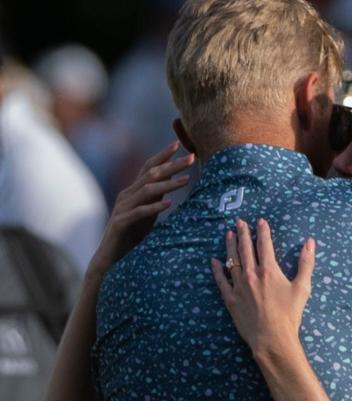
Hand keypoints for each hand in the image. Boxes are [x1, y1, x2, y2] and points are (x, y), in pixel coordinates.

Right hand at [89, 141, 193, 277]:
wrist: (112, 257)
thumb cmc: (133, 234)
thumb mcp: (148, 211)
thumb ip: (157, 196)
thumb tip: (175, 181)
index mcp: (134, 191)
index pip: (149, 167)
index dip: (163, 155)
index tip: (179, 143)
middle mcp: (127, 195)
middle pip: (151, 175)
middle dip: (172, 165)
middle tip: (191, 157)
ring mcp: (122, 208)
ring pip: (147, 190)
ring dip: (169, 184)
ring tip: (187, 179)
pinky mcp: (121, 223)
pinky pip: (139, 212)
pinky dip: (154, 207)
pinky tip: (169, 204)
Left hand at [211, 218, 314, 357]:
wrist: (271, 338)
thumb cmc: (290, 314)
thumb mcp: (303, 287)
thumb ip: (306, 263)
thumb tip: (310, 242)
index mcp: (269, 270)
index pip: (264, 244)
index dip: (262, 231)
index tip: (260, 221)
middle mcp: (251, 274)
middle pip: (245, 249)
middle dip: (243, 233)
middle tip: (240, 222)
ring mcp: (238, 286)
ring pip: (232, 260)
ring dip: (230, 246)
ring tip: (229, 234)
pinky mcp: (230, 299)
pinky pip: (221, 280)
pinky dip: (217, 270)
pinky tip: (214, 261)